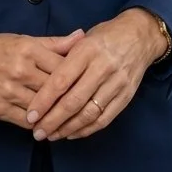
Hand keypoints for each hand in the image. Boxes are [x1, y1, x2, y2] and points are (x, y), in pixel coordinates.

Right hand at [0, 29, 84, 127]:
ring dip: (57, 114)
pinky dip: (40, 124)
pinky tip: (49, 124)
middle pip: (55, 89)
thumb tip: (81, 37)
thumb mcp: (22, 39)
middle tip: (86, 101)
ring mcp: (9, 93)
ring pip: (43, 108)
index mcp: (28, 50)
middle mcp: (20, 71)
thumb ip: (53, 42)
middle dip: (71, 96)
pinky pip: (27, 121)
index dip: (78, 75)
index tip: (88, 80)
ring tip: (72, 116)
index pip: (63, 67)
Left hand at [25, 9, 166, 142]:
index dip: (44, 100)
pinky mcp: (126, 96)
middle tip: (37, 132)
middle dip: (52, 121)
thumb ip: (63, 56)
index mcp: (88, 50)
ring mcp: (117, 83)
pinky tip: (71, 133)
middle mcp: (103, 67)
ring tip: (52, 135)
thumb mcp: (83, 38)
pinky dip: (86, 130)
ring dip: (67, 129)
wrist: (140, 36)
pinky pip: (104, 119)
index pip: (61, 80)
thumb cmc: (105, 36)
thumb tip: (38, 80)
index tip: (30, 115)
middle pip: (74, 101)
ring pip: (89, 113)